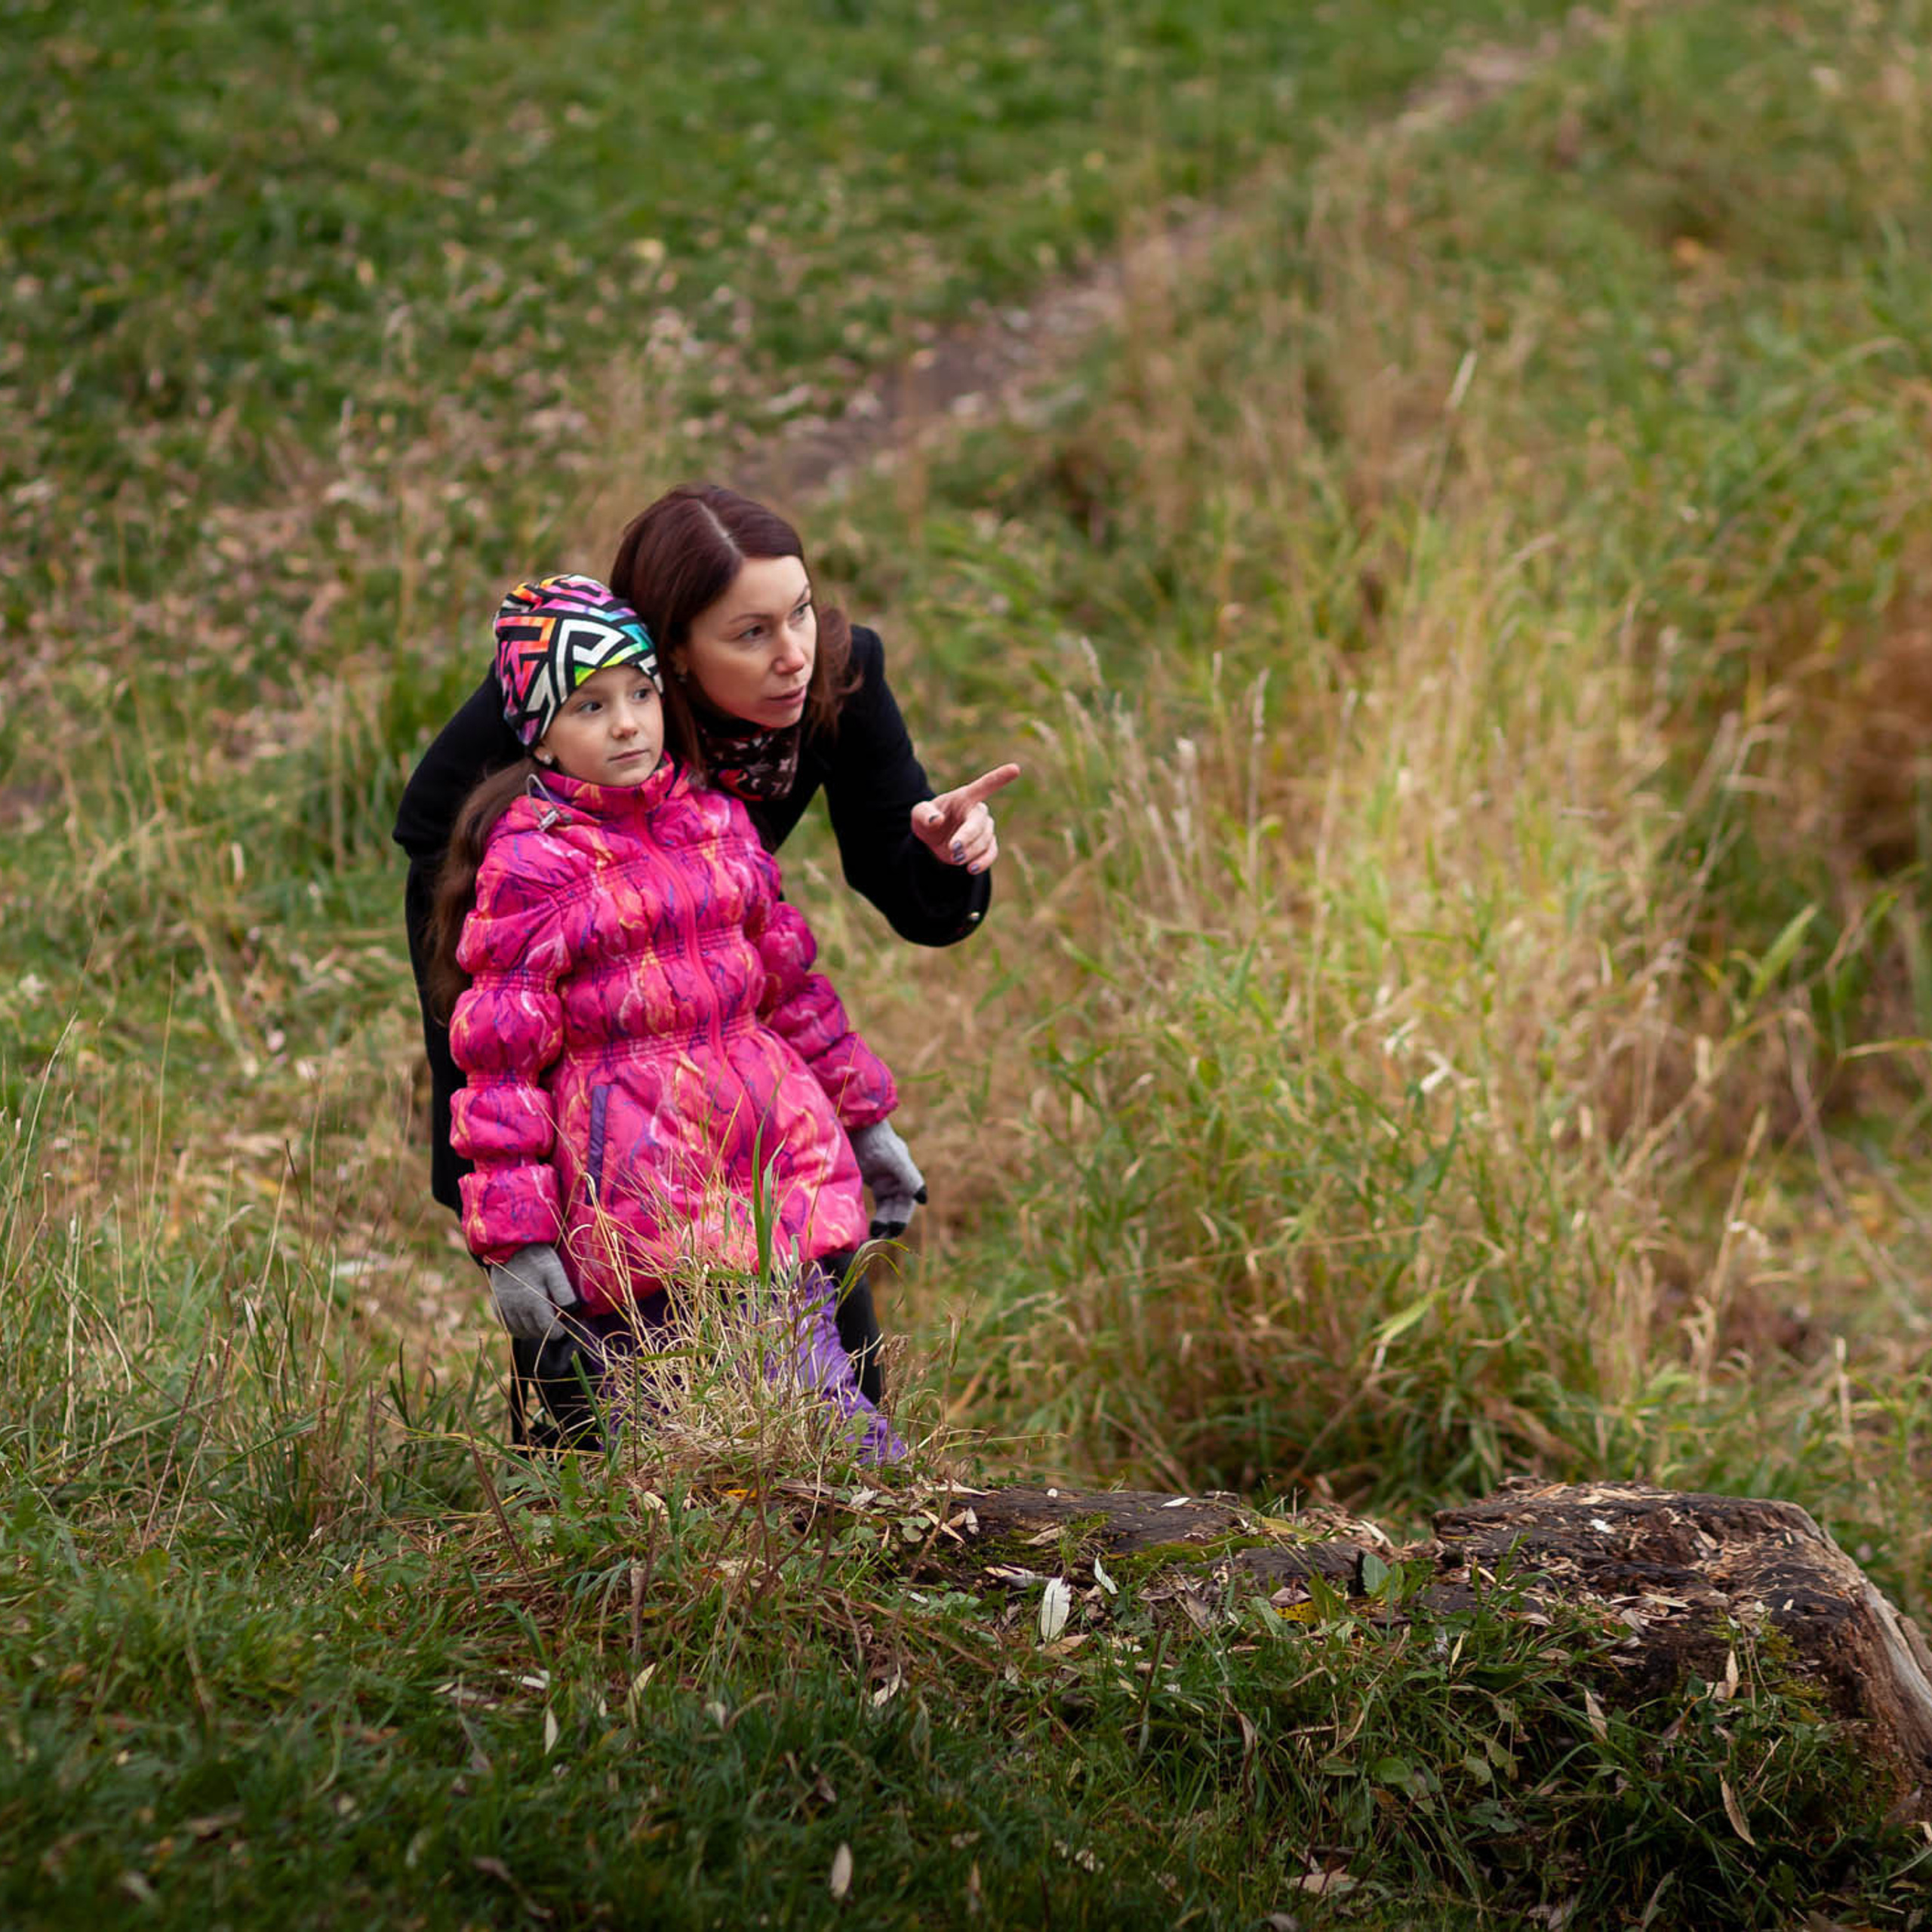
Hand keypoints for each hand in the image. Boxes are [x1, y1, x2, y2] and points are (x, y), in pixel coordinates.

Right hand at [487, 1242, 578, 1337]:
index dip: (558, 1331)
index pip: (548, 1330)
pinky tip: (525, 1319)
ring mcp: (505, 1307)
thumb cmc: (536, 1257)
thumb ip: (563, 1292)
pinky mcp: (496, 1302)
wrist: (509, 1244)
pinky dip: (516, 1326)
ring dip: (532, 1331)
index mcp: (534, 1303)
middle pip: (534, 1332)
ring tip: (541, 1322)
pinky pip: (506, 1324)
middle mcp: (517, 1309)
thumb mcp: (555, 1270)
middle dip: (546, 1331)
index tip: (564, 1326)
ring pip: (520, 1331)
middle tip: (554, 1322)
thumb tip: (572, 1311)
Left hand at [848, 1119, 927, 1239]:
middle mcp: (898, 1180)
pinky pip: (877, 1202)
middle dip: (891, 1222)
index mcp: (906, 1175)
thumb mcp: (896, 1159)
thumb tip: (923, 1200)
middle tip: (880, 1236)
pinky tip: (868, 1224)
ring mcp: (885, 1181)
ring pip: (887, 1207)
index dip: (903, 1217)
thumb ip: (910, 1178)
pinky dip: (875, 1213)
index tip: (894, 1231)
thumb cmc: (878, 1140)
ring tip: (873, 1234)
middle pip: (897, 1207)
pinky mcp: (872, 1181)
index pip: (907, 1202)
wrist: (858, 1126)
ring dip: (882, 1221)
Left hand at [911, 764, 1019, 875]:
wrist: (933, 840)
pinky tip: (971, 868)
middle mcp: (977, 811)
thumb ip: (924, 815)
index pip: (985, 785)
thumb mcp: (918, 815)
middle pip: (979, 823)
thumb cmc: (927, 820)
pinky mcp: (986, 845)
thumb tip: (936, 820)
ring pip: (984, 841)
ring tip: (955, 859)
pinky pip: (991, 853)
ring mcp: (984, 829)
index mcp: (964, 797)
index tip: (1015, 768)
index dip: (999, 777)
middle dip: (967, 838)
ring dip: (970, 852)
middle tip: (954, 851)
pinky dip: (983, 862)